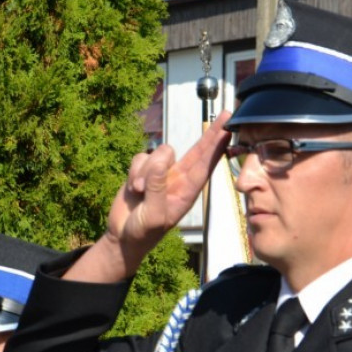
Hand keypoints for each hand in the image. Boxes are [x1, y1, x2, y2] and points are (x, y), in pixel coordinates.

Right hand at [68, 112, 230, 281]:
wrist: (122, 236)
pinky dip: (134, 171)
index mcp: (188, 191)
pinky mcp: (143, 171)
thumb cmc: (144, 232)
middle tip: (224, 115)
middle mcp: (178, 179)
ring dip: (145, 171)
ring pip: (159, 153)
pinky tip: (133, 188)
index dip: (218, 145)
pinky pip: (140, 157)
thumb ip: (157, 187)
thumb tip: (160, 160)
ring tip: (139, 191)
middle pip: (197, 150)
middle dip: (210, 134)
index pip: (207, 164)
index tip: (229, 128)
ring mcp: (160, 174)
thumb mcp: (153, 215)